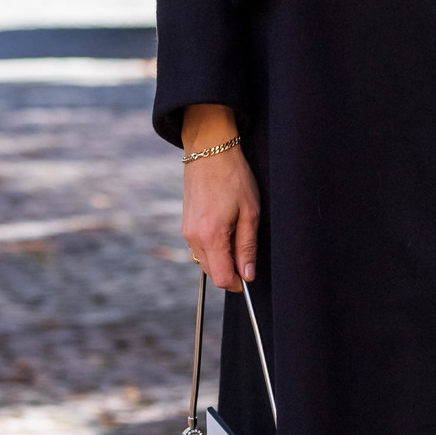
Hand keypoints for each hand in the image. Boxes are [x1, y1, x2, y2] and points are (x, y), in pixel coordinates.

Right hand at [182, 104, 260, 291]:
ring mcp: (186, 231)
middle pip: (212, 273)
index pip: (222, 278)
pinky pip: (199, 248)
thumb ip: (248, 247)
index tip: (250, 278)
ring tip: (238, 238)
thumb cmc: (234, 177)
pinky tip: (226, 232)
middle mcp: (194, 238)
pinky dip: (213, 249)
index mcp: (211, 236)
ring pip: (204, 262)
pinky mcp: (185, 224)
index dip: (238, 284)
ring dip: (221, 260)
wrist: (209, 150)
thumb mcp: (250, 212)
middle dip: (230, 273)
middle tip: (248, 258)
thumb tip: (248, 275)